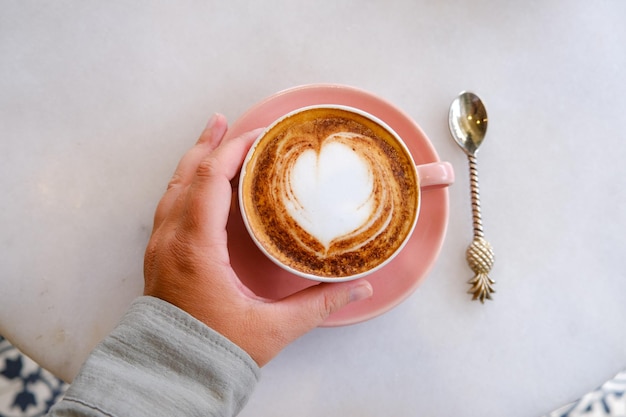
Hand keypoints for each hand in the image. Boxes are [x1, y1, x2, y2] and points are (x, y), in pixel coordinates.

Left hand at [143, 114, 372, 365]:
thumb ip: (318, 305)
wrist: (172, 375)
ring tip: (211, 138)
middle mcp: (172, 241)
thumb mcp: (272, 328)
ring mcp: (160, 248)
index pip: (209, 182)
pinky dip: (185, 184)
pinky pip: (169, 206)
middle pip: (185, 175)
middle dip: (208, 144)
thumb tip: (359, 287)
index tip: (257, 136)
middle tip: (226, 121)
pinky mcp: (160, 257)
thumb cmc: (214, 352)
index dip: (232, 152)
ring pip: (172, 188)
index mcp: (195, 250)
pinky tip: (198, 182)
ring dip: (193, 160)